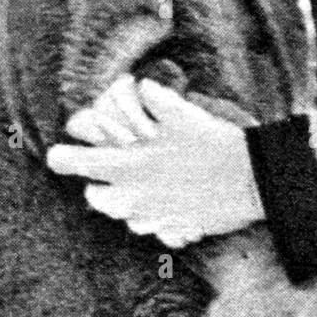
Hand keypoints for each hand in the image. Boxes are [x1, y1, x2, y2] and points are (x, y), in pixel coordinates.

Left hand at [47, 78, 261, 244]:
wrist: (252, 180)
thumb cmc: (214, 143)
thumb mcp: (182, 112)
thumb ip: (153, 99)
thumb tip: (139, 85)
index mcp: (127, 164)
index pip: (74, 164)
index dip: (64, 156)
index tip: (64, 151)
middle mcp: (132, 196)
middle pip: (92, 198)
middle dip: (95, 183)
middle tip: (110, 169)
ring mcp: (151, 218)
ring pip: (119, 214)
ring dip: (124, 199)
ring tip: (143, 181)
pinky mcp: (171, 232)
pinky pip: (148, 227)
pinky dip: (152, 215)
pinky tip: (167, 199)